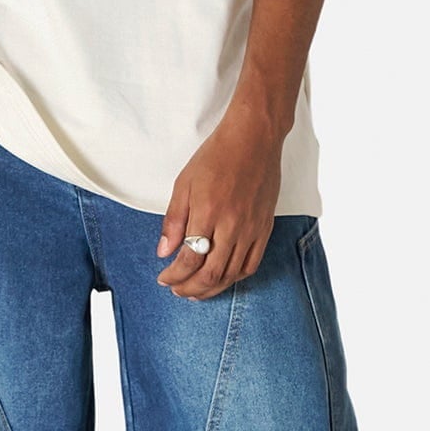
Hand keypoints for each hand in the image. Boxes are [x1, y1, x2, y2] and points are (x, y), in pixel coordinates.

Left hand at [156, 96, 284, 299]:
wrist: (254, 139)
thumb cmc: (216, 156)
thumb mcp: (184, 184)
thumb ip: (173, 221)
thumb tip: (164, 252)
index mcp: (208, 213)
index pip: (189, 260)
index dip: (174, 276)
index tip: (164, 278)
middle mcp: (232, 225)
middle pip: (211, 274)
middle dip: (190, 288)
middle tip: (177, 290)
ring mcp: (252, 229)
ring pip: (232, 274)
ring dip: (211, 288)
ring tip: (196, 291)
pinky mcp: (265, 228)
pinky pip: (252, 264)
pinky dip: (236, 277)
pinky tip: (223, 278)